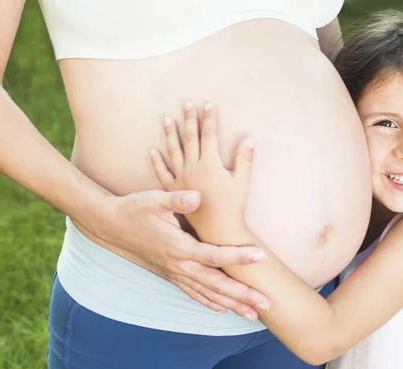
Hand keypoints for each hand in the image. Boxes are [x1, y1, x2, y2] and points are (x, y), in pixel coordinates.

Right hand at [77, 185, 268, 320]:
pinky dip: (209, 302)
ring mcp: (173, 273)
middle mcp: (177, 265)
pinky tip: (222, 310)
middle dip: (242, 295)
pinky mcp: (169, 275)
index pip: (213, 255)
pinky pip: (192, 293)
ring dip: (230, 305)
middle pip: (215, 285)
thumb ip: (176, 200)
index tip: (260, 256)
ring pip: (206, 294)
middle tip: (266, 304)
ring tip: (252, 316)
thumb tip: (197, 197)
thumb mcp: (153, 200)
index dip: (238, 256)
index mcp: (177, 246)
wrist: (109, 226)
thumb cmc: (133, 209)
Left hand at [150, 102, 255, 242]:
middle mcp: (192, 169)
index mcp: (210, 165)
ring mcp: (181, 179)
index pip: (209, 135)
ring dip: (170, 134)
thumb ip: (245, 159)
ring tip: (167, 119)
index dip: (209, 119)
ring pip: (173, 152)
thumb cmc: (233, 207)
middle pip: (190, 139)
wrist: (218, 231)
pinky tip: (153, 150)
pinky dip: (157, 161)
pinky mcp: (173, 191)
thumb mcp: (242, 182)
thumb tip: (249, 138)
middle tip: (186, 103)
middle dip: (189, 119)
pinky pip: (162, 173)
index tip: (208, 104)